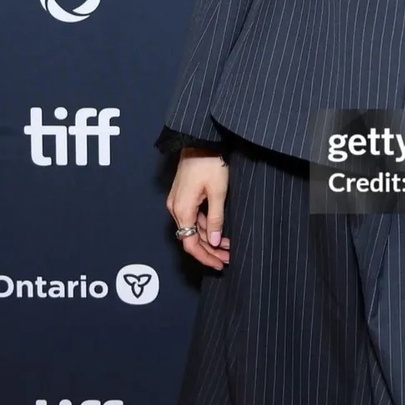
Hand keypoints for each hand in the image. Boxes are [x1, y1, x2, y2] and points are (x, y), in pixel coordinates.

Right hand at [166, 147, 230, 270]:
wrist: (200, 140)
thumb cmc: (210, 163)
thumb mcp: (218, 192)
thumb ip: (216, 218)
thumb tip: (214, 241)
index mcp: (182, 210)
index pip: (190, 244)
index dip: (205, 257)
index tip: (220, 264)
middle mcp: (176, 208)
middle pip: (191, 238)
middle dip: (210, 250)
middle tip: (228, 258)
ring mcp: (178, 202)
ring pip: (193, 228)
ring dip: (209, 239)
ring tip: (228, 247)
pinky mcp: (183, 196)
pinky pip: (193, 217)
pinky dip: (205, 226)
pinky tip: (219, 230)